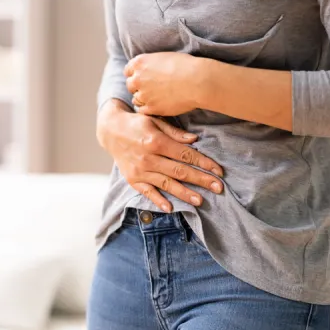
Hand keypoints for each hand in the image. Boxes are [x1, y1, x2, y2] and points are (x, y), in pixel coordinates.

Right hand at [97, 99, 223, 211]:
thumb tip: (194, 140)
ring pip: (166, 184)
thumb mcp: (155, 120)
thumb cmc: (137, 124)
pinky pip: (147, 192)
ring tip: (200, 200)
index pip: (185, 155)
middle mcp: (148, 158)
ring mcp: (140, 171)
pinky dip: (158, 201)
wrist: (110, 131)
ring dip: (184, 193)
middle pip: (179, 171)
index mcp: (156, 141)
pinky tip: (170, 208)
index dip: (204, 163)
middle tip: (218, 188)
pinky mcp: (133, 179)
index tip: (218, 171)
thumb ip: (174, 133)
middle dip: (200, 180)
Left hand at [125, 52, 205, 115]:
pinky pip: (142, 111)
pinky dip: (148, 109)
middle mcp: (137, 79)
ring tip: (157, 97)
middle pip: (130, 85)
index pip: (128, 71)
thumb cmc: (186, 65)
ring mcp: (143, 95)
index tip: (144, 78)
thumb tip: (147, 69)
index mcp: (139, 63)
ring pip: (136, 99)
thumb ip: (150, 64)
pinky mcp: (151, 108)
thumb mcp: (163, 57)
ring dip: (143, 99)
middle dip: (139, 87)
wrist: (197, 81)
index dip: (136, 75)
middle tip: (152, 89)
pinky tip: (158, 105)